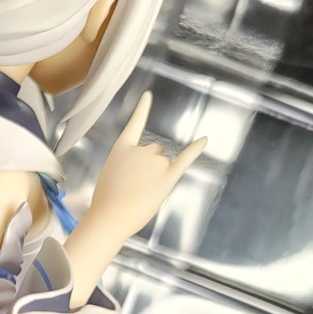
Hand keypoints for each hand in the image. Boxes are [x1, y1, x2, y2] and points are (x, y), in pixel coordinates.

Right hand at [87, 92, 205, 245]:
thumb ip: (131, 168)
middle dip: (148, 167)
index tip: (149, 95)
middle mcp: (142, 149)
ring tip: (140, 194)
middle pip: (154, 151)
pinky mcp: (169, 177)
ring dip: (156, 177)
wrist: (110, 218)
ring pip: (164, 163)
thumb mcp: (111, 177)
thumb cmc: (107, 202)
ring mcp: (156, 162)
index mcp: (122, 148)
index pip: (135, 125)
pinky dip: (195, 149)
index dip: (142, 109)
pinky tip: (204, 139)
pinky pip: (185, 159)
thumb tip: (151, 173)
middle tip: (133, 188)